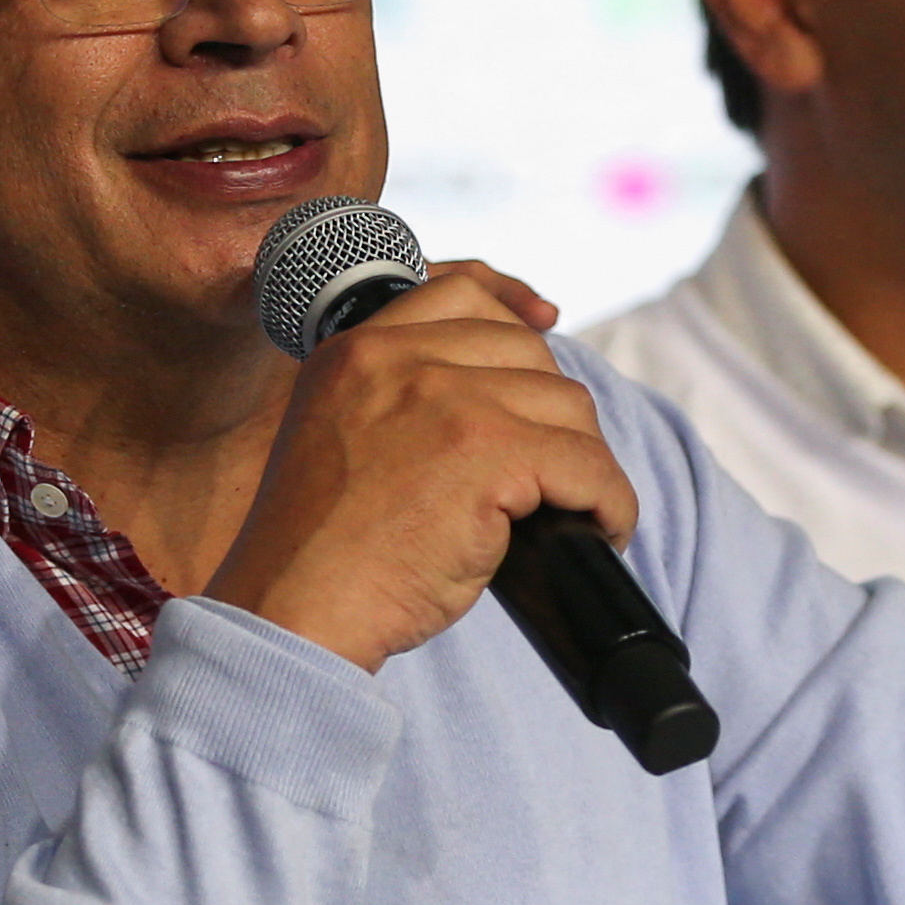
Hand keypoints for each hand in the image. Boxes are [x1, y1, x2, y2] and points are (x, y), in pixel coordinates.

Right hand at [201, 264, 636, 671]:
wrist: (296, 612)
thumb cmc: (320, 555)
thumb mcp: (340, 441)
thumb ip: (398, 402)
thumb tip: (502, 398)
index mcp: (355, 350)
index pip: (461, 291)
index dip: (515, 312)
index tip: (546, 337)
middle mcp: (396, 358)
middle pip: (527, 350)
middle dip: (552, 412)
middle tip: (553, 473)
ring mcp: (445, 399)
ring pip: (566, 405)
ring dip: (584, 461)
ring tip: (577, 508)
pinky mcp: (488, 452)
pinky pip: (587, 464)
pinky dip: (608, 502)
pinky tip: (599, 530)